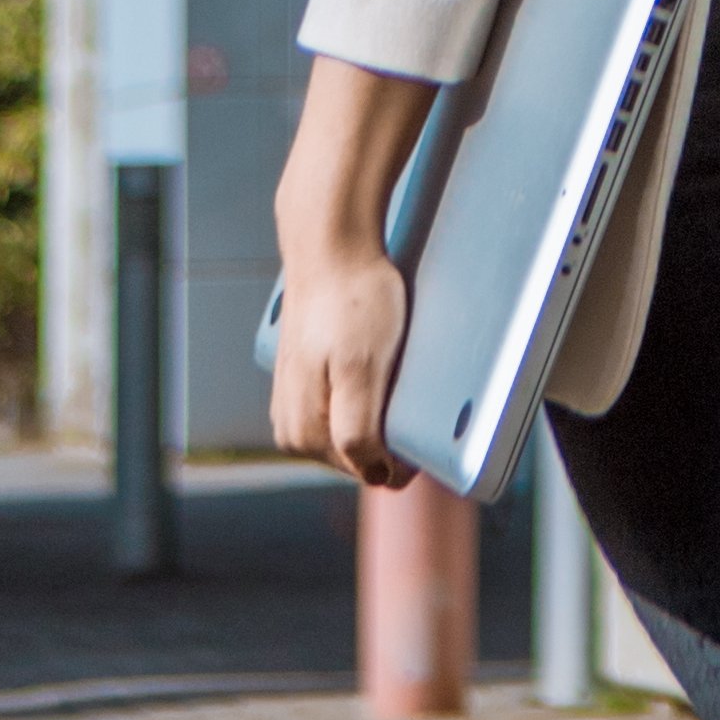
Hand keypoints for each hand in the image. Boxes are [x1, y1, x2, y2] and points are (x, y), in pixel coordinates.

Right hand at [267, 55, 441, 486]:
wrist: (329, 244)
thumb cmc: (353, 304)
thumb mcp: (362, 370)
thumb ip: (358, 429)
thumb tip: (371, 475)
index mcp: (303, 433)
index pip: (365, 472)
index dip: (403, 461)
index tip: (429, 436)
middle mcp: (290, 425)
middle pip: (356, 457)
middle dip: (388, 441)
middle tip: (418, 403)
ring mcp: (293, 400)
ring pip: (349, 434)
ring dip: (377, 420)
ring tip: (399, 382)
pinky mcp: (301, 377)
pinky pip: (340, 406)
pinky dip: (364, 398)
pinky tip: (377, 372)